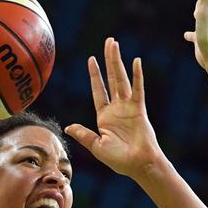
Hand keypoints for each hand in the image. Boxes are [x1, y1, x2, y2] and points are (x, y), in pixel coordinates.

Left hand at [65, 38, 163, 178]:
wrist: (138, 165)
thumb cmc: (119, 160)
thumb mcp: (97, 146)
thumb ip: (84, 134)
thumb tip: (68, 127)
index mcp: (105, 117)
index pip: (98, 90)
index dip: (95, 75)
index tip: (92, 59)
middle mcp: (117, 109)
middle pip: (111, 79)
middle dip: (109, 60)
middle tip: (109, 42)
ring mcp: (129, 108)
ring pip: (122, 79)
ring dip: (118, 62)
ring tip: (115, 44)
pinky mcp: (139, 110)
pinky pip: (138, 89)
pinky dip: (137, 76)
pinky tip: (136, 62)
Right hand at [184, 0, 207, 69]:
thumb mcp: (205, 9)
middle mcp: (207, 17)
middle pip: (204, 2)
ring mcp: (204, 28)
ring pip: (200, 17)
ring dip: (197, 12)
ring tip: (195, 11)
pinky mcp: (199, 41)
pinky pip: (193, 35)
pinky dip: (190, 34)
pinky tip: (186, 35)